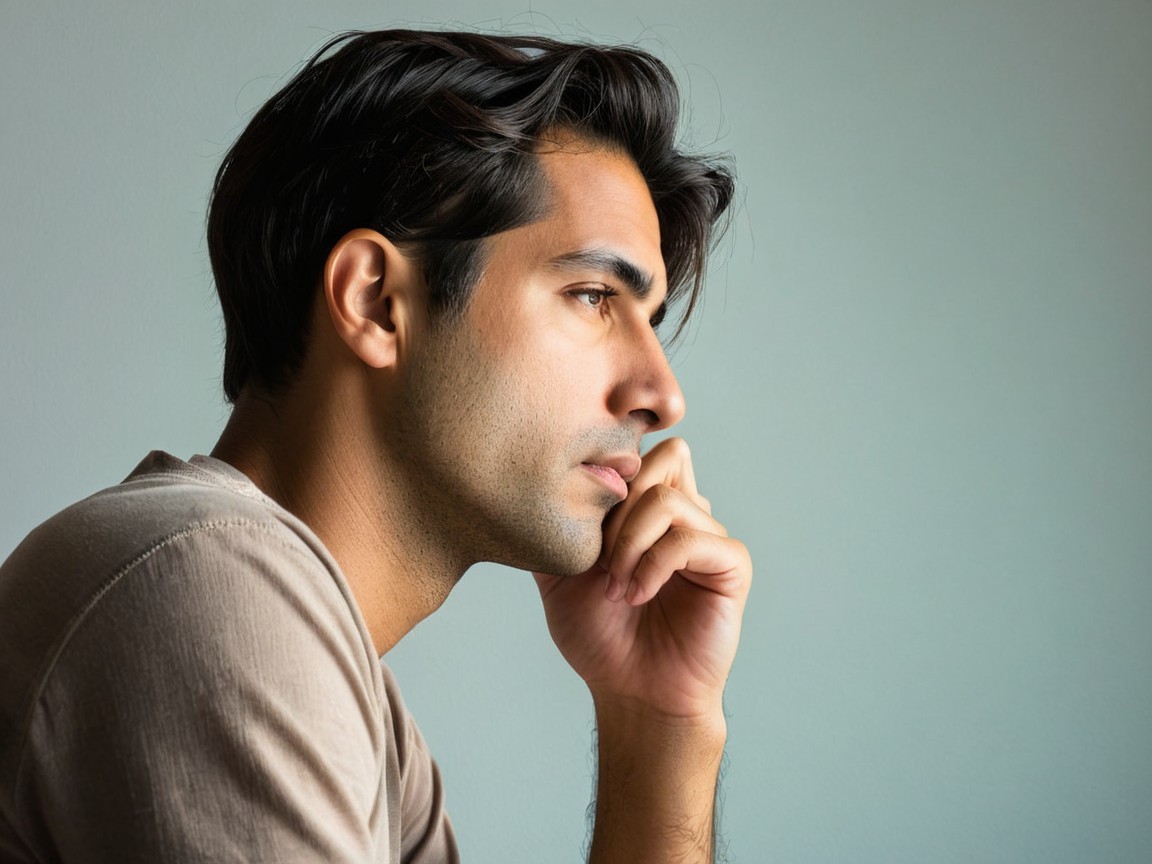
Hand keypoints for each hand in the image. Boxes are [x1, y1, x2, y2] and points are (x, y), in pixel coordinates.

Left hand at [534, 437, 751, 722]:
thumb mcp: (557, 573)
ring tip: (615, 587)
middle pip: (661, 458)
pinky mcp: (731, 564)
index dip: (607, 476)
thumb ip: (552, 527)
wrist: (631, 692)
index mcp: (649, 509)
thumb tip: (528, 484)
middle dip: (617, 508)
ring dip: (629, 544)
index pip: (639, 451)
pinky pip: (690, 539)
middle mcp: (685, 514)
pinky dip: (653, 565)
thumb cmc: (600, 637)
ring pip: (667, 499)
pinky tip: (636, 595)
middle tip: (598, 559)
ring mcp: (710, 537)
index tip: (581, 526)